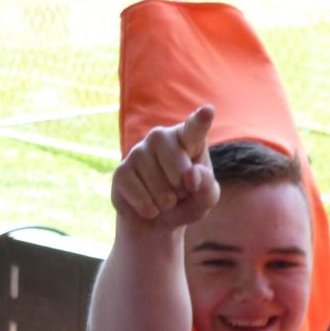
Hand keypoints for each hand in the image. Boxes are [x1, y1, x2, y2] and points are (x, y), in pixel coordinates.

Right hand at [111, 105, 220, 229]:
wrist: (157, 219)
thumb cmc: (188, 201)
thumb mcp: (205, 199)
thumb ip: (207, 187)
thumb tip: (191, 176)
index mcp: (188, 138)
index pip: (194, 129)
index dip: (200, 121)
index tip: (208, 111)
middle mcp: (160, 137)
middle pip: (180, 170)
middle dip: (184, 191)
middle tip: (180, 191)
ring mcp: (138, 152)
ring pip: (160, 188)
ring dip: (166, 203)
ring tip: (164, 198)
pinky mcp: (121, 171)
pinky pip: (142, 198)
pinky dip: (150, 210)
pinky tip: (149, 205)